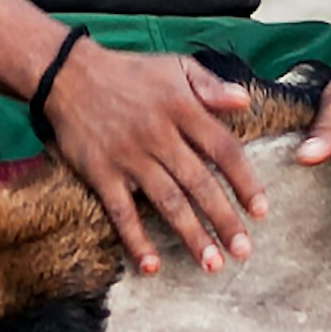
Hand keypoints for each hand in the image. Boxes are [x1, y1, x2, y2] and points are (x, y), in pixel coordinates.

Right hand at [40, 40, 268, 275]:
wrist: (69, 74)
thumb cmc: (130, 72)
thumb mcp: (176, 66)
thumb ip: (212, 86)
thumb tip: (246, 101)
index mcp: (183, 109)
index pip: (224, 150)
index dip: (245, 182)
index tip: (261, 211)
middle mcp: (159, 136)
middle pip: (199, 183)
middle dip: (224, 220)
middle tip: (243, 252)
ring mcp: (129, 157)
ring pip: (167, 201)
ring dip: (191, 235)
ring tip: (211, 264)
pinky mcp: (101, 173)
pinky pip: (121, 212)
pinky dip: (136, 239)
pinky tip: (151, 265)